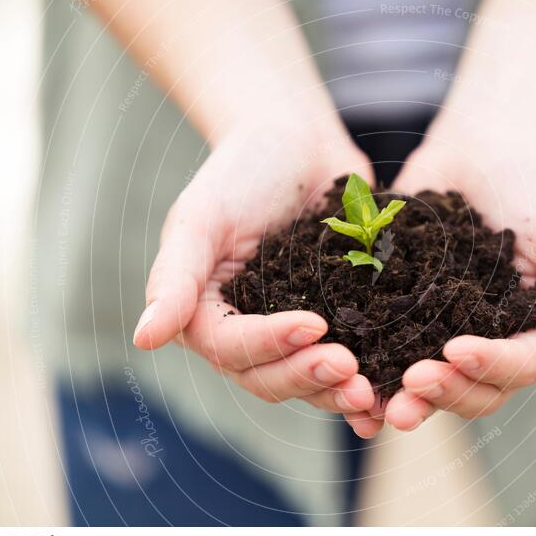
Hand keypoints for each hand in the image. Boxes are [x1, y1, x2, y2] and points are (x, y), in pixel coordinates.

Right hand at [133, 114, 378, 417]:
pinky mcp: (337, 321)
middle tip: (350, 370)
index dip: (270, 345)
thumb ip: (175, 277)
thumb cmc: (243, 169)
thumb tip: (143, 339)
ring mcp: (294, 330)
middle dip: (309, 376)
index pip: (232, 347)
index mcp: (207, 313)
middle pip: (271, 377)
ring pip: (310, 380)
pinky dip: (369, 380)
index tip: (314, 325)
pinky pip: (351, 359)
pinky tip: (392, 395)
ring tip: (374, 394)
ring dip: (339, 392)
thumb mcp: (202, 217)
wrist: (298, 141)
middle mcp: (248, 331)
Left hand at [346, 124, 535, 437]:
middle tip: (412, 383)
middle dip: (443, 391)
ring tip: (370, 400)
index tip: (458, 351)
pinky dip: (366, 368)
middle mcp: (490, 345)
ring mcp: (442, 335)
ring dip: (402, 396)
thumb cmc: (531, 188)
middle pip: (472, 389)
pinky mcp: (401, 317)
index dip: (490, 366)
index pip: (520, 366)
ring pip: (427, 383)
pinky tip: (342, 372)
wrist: (478, 150)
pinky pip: (384, 350)